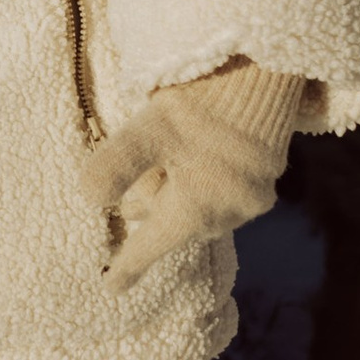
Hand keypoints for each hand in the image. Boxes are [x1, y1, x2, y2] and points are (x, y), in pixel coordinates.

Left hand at [80, 62, 306, 287]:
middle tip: (125, 211)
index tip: (111, 288)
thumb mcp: (151, 128)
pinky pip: (225, 198)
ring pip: (203, 212)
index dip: (130, 264)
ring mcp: (253, 197)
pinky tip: (194, 169)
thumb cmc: (205, 100)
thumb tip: (90, 198)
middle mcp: (229, 212)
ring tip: (157, 185)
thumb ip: (118, 164)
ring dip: (177, 200)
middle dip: (152, 217)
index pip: (153, 244)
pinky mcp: (267, 176)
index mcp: (198, 208)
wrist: (268, 71)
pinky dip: (201, 190)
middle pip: (179, 226)